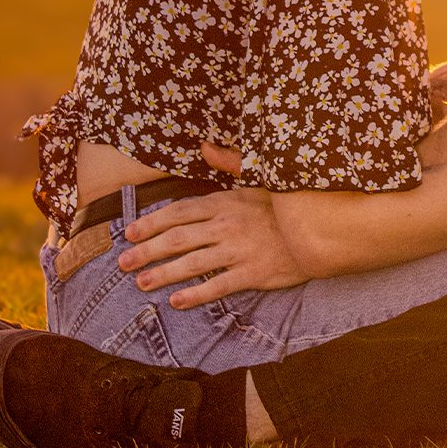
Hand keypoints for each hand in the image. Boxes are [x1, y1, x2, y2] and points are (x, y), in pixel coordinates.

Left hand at [116, 168, 310, 307]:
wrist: (322, 228)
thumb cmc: (288, 203)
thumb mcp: (258, 176)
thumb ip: (229, 162)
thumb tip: (204, 146)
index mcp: (224, 202)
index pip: (179, 211)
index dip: (152, 222)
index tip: (130, 232)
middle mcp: (226, 226)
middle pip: (178, 239)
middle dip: (147, 250)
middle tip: (123, 262)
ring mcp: (238, 251)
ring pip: (192, 263)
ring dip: (163, 273)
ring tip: (141, 283)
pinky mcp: (253, 273)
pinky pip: (218, 286)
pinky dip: (195, 295)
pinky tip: (176, 301)